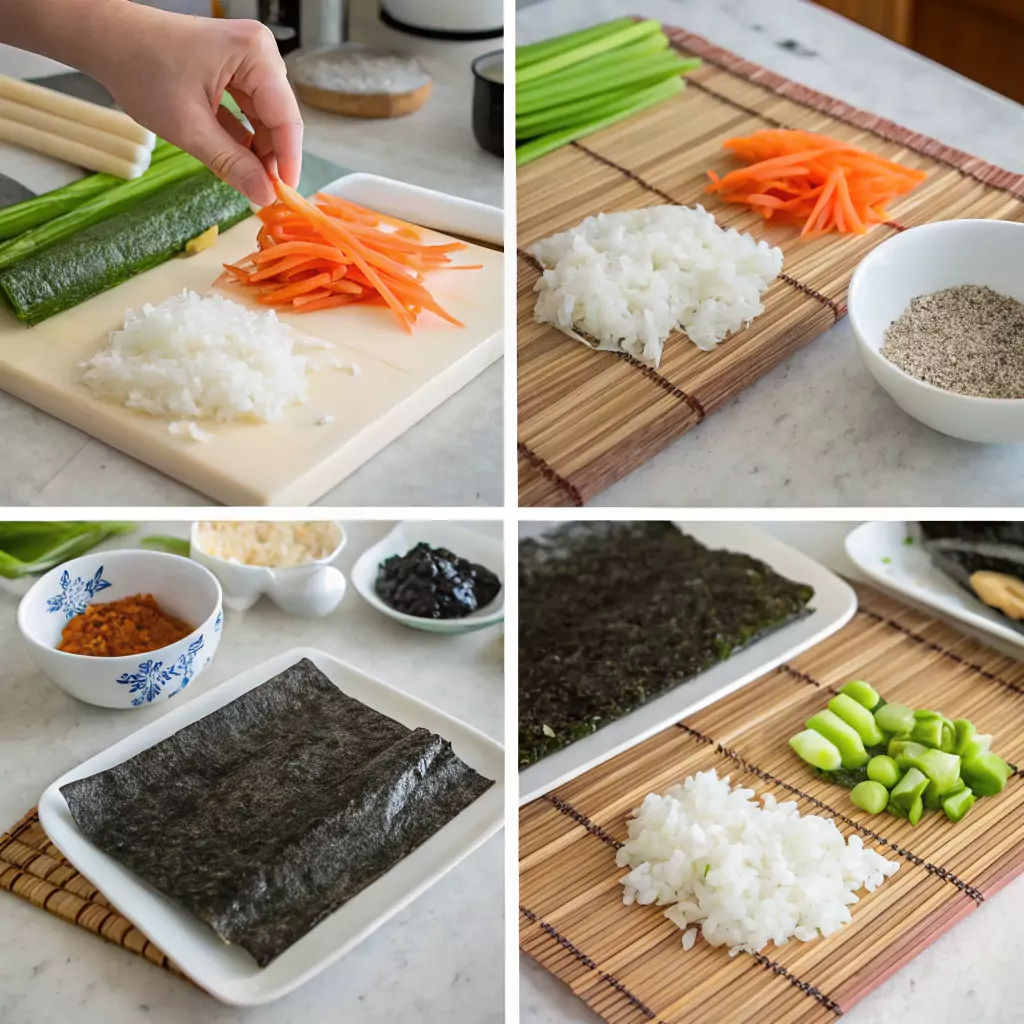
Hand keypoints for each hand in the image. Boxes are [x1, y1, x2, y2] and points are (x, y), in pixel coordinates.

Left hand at [95, 10, 302, 205]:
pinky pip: (247, 110)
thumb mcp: (189, 128)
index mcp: (255, 55)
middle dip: (270, 157)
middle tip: (262, 195)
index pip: (286, 119)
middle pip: (277, 118)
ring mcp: (246, 60)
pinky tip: (236, 160)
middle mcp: (258, 53)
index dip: (288, 162)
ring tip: (247, 181)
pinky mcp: (232, 69)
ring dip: (256, 150)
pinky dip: (242, 136)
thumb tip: (264, 196)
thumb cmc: (141, 70)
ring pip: (263, 118)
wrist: (105, 39)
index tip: (285, 197)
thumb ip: (232, 164)